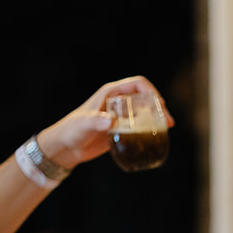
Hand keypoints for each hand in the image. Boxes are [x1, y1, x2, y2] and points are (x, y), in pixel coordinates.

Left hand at [35, 76, 172, 169]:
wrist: (65, 147)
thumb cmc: (71, 131)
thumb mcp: (83, 124)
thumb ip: (96, 121)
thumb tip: (111, 121)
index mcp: (110, 93)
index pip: (138, 84)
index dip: (152, 91)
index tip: (160, 105)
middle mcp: (117, 102)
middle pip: (144, 98)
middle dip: (159, 107)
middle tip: (168, 122)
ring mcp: (119, 116)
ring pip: (143, 112)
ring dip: (156, 119)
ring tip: (165, 130)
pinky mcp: (119, 129)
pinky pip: (138, 126)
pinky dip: (148, 130)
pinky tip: (153, 139)